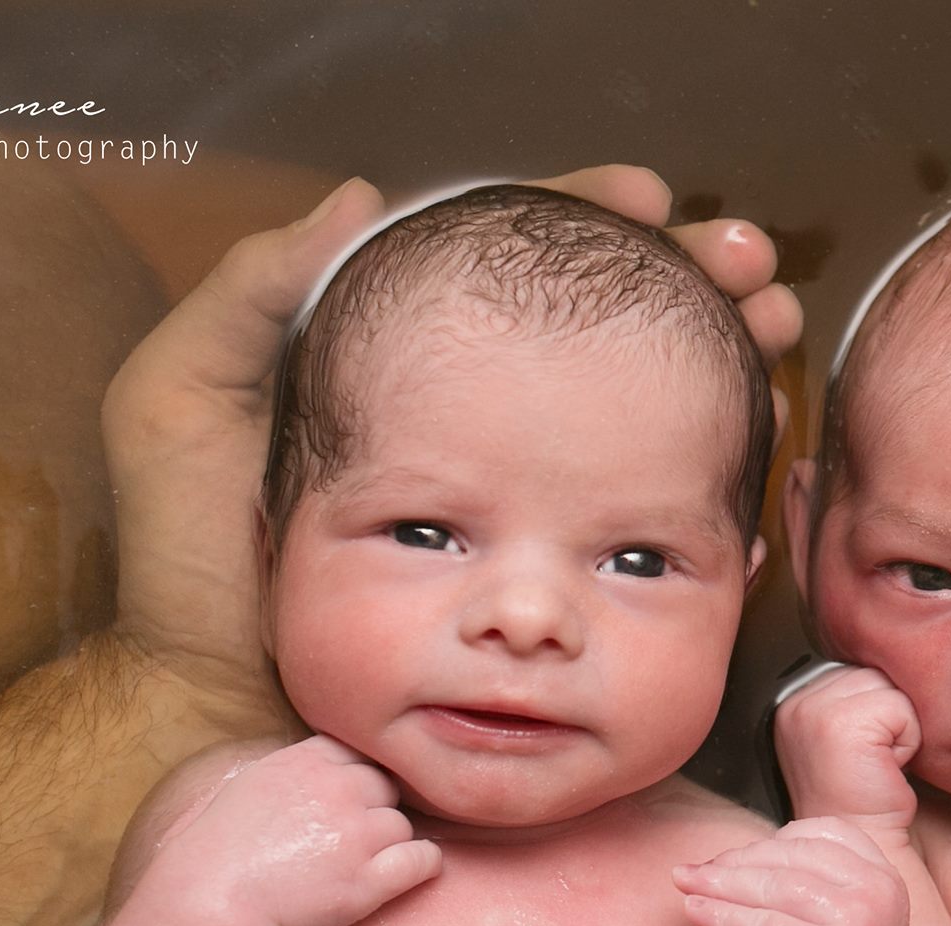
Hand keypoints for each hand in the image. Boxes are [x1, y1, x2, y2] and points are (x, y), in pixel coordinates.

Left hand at [102, 165, 802, 736]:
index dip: (583, 216)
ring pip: (625, 404)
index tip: (653, 196)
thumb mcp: (180, 404)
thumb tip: (359, 196)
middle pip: (591, 326)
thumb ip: (252, 296)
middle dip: (682, 281)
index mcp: (399, 363)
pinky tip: (746, 428)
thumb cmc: (190, 564)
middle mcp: (465, 417)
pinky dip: (690, 460)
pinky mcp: (521, 565)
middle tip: (749, 265)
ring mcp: (502, 495)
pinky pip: (619, 503)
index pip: (505, 263)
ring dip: (709, 353)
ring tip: (771, 323)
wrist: (222, 704)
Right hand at [148, 734, 439, 925]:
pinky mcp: (368, 881)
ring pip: (402, 826)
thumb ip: (295, 771)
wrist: (208, 904)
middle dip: (374, 810)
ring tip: (359, 866)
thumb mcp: (250, 786)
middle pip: (386, 786)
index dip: (357, 778)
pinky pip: (423, 860)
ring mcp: (357, 834)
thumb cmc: (216, 853)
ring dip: (389, 843)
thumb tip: (324, 768)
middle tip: (352, 840)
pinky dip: (423, 865)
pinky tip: (412, 873)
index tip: (348, 801)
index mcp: (306, 759)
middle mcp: (338, 788)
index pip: (358, 752)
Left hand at [675, 818, 908, 925]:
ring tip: (685, 884)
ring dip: (719, 884)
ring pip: (772, 888)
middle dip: (736, 861)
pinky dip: (721, 918)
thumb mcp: (840, 915)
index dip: (771, 841)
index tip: (733, 857)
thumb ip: (809, 877)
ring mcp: (857, 923)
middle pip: (791, 857)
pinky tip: (694, 913)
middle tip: (693, 870)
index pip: (821, 833)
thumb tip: (731, 854)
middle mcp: (879, 892)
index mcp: (884, 875)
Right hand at [774, 666, 921, 842]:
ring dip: (899, 726)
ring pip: (889, 687)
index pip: (858, 672)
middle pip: (874, 674)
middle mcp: (796, 701)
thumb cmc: (861, 799)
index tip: (865, 752)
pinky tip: (885, 768)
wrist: (860, 843)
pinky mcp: (841, 723)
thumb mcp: (846, 738)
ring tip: (878, 762)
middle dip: (889, 716)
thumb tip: (889, 667)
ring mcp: (814, 710)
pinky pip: (901, 708)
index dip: (877, 712)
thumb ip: (853, 699)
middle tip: (873, 760)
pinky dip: (907, 740)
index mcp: (793, 702)